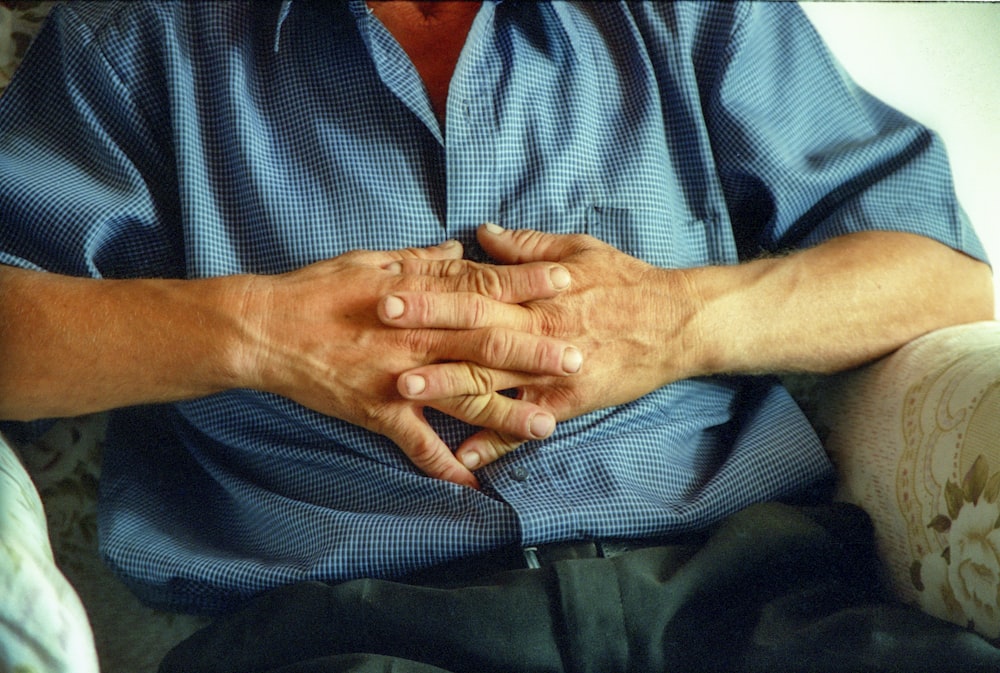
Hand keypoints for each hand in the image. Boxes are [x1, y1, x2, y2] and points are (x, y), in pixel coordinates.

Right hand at [238, 240, 579, 487]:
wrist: (265, 330)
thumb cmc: (317, 290)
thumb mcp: (371, 261)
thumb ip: (422, 259)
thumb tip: (462, 249)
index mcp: (418, 296)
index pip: (483, 286)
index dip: (526, 284)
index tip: (566, 281)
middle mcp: (416, 337)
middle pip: (487, 345)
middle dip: (535, 352)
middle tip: (579, 359)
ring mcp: (399, 377)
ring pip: (464, 398)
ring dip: (506, 413)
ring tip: (547, 425)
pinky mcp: (378, 411)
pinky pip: (416, 444)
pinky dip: (444, 465)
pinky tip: (473, 482)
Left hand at [381, 224, 700, 469]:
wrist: (679, 322)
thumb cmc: (627, 281)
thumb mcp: (579, 250)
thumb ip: (527, 247)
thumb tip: (482, 234)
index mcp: (536, 292)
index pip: (473, 288)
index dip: (430, 290)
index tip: (389, 287)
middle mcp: (539, 330)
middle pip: (472, 331)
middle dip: (424, 332)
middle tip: (377, 332)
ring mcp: (553, 369)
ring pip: (492, 380)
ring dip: (446, 386)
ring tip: (403, 392)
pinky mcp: (570, 400)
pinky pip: (527, 424)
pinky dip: (495, 441)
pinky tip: (463, 457)